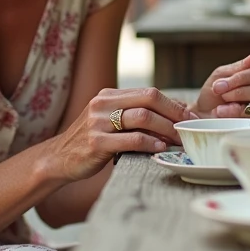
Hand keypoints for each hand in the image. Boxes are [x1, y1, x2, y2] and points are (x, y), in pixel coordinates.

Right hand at [43, 88, 194, 182]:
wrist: (59, 158)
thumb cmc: (92, 141)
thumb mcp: (109, 120)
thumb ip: (134, 114)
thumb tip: (172, 115)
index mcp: (109, 95)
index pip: (148, 92)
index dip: (173, 104)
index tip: (189, 117)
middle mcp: (103, 104)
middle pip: (149, 99)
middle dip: (174, 113)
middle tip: (190, 127)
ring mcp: (98, 122)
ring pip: (143, 117)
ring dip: (166, 129)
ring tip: (179, 140)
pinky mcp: (96, 143)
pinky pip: (131, 139)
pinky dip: (150, 143)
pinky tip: (160, 148)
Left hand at [194, 49, 249, 118]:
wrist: (200, 115)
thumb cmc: (213, 95)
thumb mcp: (223, 74)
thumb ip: (244, 65)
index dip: (248, 75)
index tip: (227, 79)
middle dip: (243, 87)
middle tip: (223, 91)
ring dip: (240, 97)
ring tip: (223, 101)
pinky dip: (235, 111)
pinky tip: (223, 112)